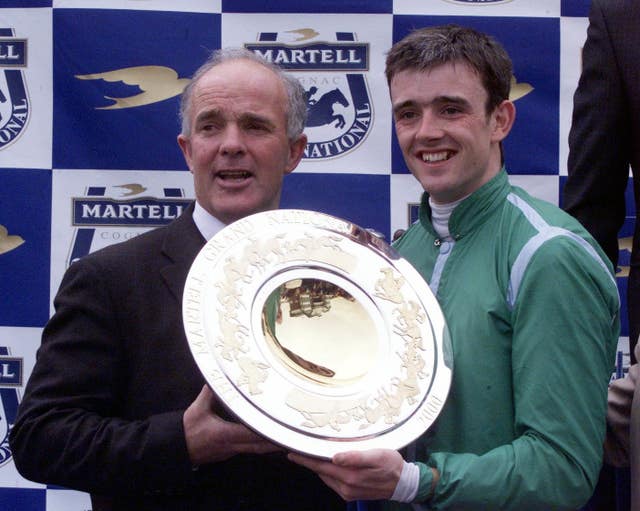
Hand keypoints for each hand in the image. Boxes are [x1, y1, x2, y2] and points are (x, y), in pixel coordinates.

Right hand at [183, 385, 281, 464]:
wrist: (175, 449)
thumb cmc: (187, 429)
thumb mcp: (197, 408)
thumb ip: (210, 392)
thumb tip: (218, 376)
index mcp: (225, 434)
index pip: (251, 433)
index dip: (267, 430)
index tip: (281, 424)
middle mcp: (232, 446)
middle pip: (260, 446)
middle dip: (277, 440)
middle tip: (294, 433)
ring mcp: (231, 452)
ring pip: (257, 450)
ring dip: (271, 444)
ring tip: (288, 436)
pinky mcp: (229, 454)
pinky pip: (250, 450)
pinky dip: (261, 445)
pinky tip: (269, 438)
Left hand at [288, 449, 403, 500]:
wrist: (404, 483)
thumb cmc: (391, 465)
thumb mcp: (377, 455)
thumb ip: (355, 457)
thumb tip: (335, 457)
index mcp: (350, 476)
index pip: (321, 466)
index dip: (306, 459)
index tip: (292, 453)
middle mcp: (346, 486)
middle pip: (321, 471)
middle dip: (309, 461)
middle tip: (298, 451)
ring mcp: (348, 491)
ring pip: (326, 476)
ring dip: (318, 466)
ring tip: (311, 454)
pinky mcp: (351, 493)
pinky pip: (334, 481)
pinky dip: (328, 471)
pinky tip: (328, 463)